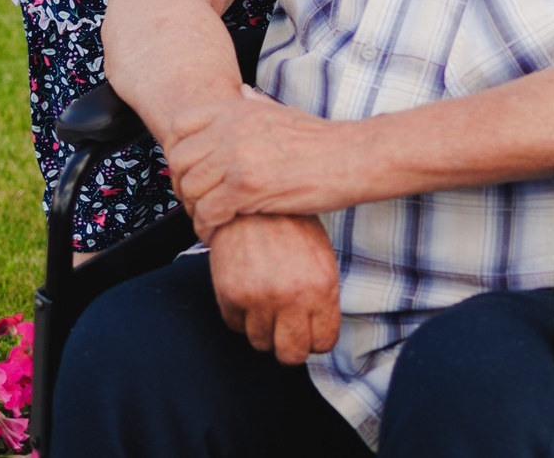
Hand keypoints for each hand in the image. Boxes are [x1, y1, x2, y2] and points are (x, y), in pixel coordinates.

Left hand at [166, 90, 362, 234]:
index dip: (175, 152)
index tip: (186, 172)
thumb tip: (240, 92)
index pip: (179, 126)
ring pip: (191, 190)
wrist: (353, 158)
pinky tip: (218, 233)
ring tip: (208, 221)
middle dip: (182, 186)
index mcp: (237, 109)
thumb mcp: (283, 111)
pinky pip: (208, 212)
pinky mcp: (248, 187)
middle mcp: (232, 129)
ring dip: (195, 211)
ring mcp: (238, 157)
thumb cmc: (322, 140)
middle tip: (196, 202)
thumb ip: (255, 104)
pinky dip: (207, 228)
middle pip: (180, 161)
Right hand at [208, 213, 341, 363]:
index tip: (310, 334)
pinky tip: (248, 293)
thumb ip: (321, 297)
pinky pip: (235, 326)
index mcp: (321, 287)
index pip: (323, 343)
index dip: (316, 340)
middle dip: (290, 347)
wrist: (253, 199)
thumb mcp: (321, 258)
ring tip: (266, 306)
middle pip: (290, 354)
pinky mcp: (230, 294)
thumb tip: (317, 330)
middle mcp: (292, 297)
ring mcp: (259, 298)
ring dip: (264, 330)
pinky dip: (241, 316)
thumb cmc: (290, 224)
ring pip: (261, 344)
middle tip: (287, 331)